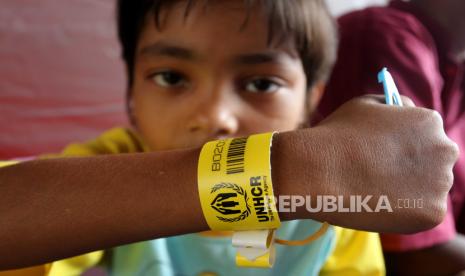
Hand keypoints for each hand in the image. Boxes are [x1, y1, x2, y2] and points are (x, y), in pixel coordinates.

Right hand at [275, 95, 458, 232]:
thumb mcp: (366, 104)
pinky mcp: (432, 213)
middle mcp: (444, 149)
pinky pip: (422, 214)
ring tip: (377, 191)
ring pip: (430, 189)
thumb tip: (407, 112)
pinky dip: (405, 213)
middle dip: (414, 168)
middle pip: (435, 161)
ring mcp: (440, 183)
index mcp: (429, 121)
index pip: (427, 134)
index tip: (386, 155)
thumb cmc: (336, 135)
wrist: (320, 170)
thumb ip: (394, 106)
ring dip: (410, 191)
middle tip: (381, 175)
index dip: (404, 146)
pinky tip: (381, 204)